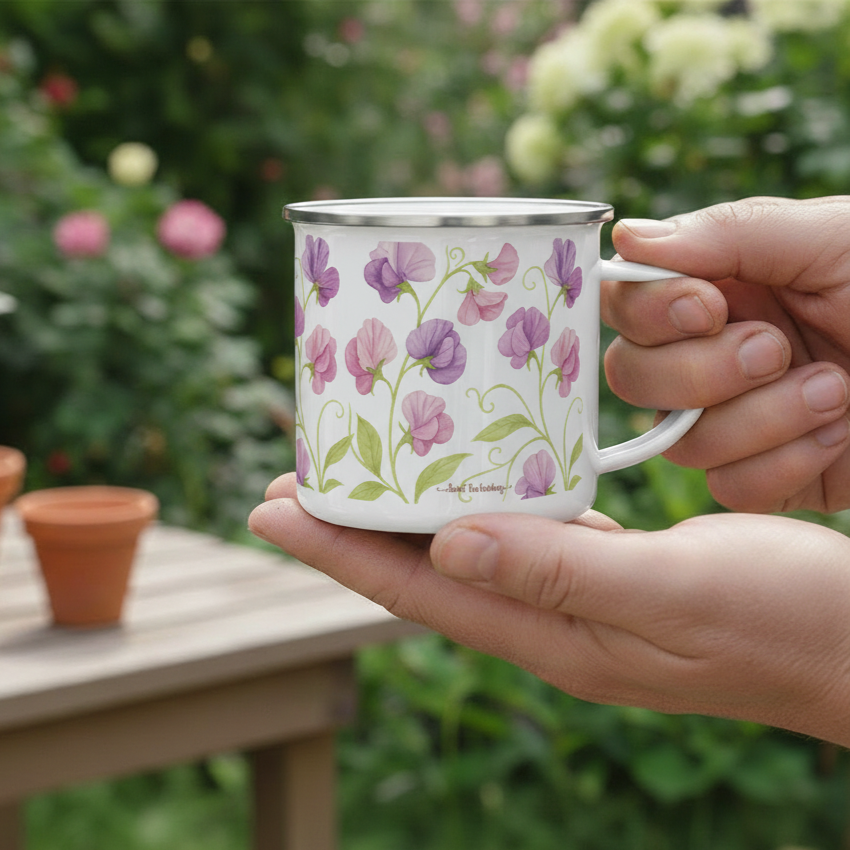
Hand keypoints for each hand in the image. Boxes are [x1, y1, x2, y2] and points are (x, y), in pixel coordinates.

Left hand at [249, 473, 849, 747]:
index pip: (417, 591)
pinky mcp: (611, 568)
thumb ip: (563, 572)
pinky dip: (479, 502)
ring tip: (360, 474)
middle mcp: (552, 620)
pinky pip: (521, 531)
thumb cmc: (785, 619)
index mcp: (555, 636)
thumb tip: (450, 545)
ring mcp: (579, 597)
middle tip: (288, 483)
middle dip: (353, 531)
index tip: (271, 511)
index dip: (339, 552)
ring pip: (467, 548)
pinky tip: (468, 475)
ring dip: (408, 514)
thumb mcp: (674, 593)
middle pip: (426, 570)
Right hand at [602, 196, 849, 512]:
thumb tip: (629, 235)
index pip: (627, 303)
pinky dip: (785, 462)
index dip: (648, 312)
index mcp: (722, 289)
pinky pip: (731, 486)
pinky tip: (841, 433)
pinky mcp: (769, 475)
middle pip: (633, 377)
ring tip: (835, 390)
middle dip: (701, 371)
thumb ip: (729, 234)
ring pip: (680, 439)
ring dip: (760, 417)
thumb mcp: (832, 240)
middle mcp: (715, 355)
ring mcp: (738, 419)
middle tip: (777, 350)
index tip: (709, 305)